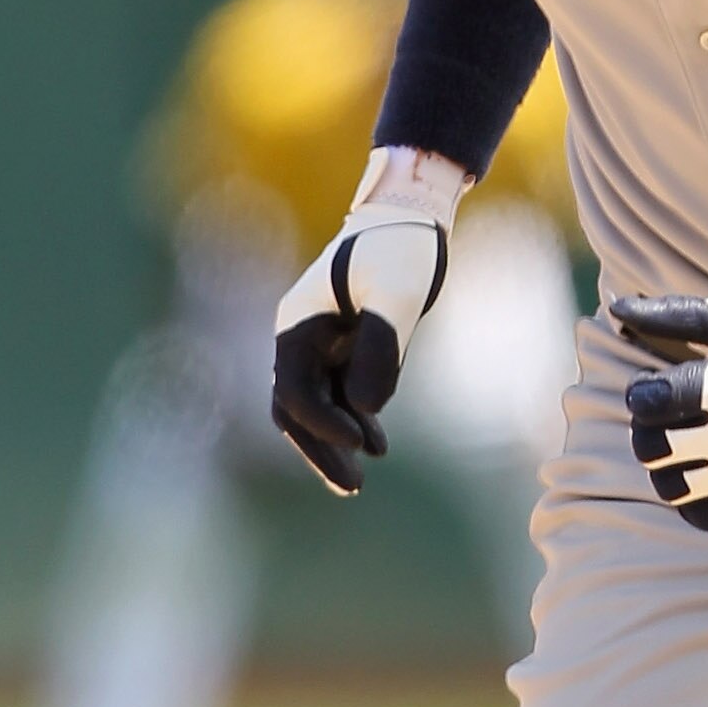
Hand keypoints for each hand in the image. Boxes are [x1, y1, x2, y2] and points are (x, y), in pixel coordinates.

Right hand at [270, 151, 462, 492]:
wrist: (412, 219)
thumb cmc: (401, 250)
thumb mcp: (397, 293)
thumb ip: (383, 345)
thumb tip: (367, 406)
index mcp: (297, 325)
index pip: (295, 392)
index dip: (323, 425)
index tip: (360, 444)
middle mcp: (300, 339)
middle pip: (295, 410)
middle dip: (319, 450)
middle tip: (351, 487)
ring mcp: (321, 346)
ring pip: (315, 409)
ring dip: (333, 445)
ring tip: (359, 482)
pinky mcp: (346, 349)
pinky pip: (339, 398)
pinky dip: (353, 423)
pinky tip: (379, 446)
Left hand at [615, 295, 707, 529]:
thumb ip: (672, 316)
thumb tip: (616, 310)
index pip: (644, 402)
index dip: (643, 393)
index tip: (659, 386)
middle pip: (649, 447)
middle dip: (650, 429)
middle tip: (670, 419)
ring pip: (669, 487)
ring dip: (667, 467)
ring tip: (687, 450)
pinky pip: (701, 515)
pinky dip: (693, 499)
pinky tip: (707, 474)